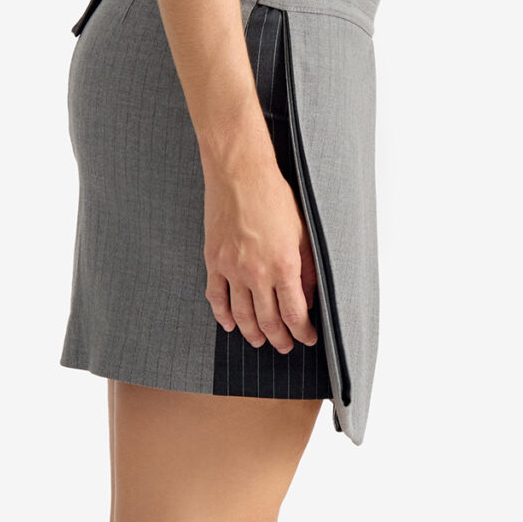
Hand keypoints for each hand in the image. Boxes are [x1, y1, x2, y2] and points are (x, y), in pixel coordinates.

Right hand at [203, 145, 319, 353]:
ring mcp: (232, 269)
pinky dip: (222, 316)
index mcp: (284, 266)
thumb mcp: (303, 233)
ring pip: (241, 315)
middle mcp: (257, 273)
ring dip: (252, 333)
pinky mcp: (214, 260)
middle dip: (279, 339)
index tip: (307, 338)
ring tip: (259, 341)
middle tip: (285, 346)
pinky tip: (230, 324)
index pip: (294, 314)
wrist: (240, 175)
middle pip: (268, 321)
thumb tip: (308, 296)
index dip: (302, 332)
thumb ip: (307, 268)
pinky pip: (216, 297)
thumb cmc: (275, 198)